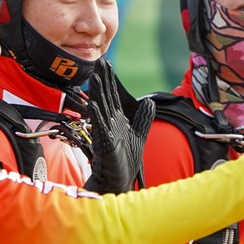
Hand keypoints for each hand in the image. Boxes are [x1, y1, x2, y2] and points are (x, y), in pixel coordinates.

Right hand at [84, 60, 155, 193]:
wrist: (119, 182)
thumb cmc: (125, 161)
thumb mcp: (139, 135)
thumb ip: (143, 119)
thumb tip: (149, 101)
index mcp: (116, 121)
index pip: (113, 96)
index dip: (110, 80)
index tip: (107, 64)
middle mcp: (108, 124)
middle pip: (105, 97)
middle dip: (103, 80)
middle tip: (100, 61)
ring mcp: (105, 133)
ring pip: (100, 109)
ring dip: (97, 93)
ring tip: (94, 77)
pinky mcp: (104, 144)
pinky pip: (100, 128)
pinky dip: (97, 116)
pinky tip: (94, 104)